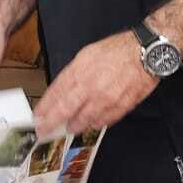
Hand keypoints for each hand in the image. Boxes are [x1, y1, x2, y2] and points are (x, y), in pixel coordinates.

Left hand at [35, 31, 155, 138]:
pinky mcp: (121, 107)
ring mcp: (106, 99)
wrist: (145, 52)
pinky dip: (95, 124)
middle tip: (43, 131)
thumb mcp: (86, 55)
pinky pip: (104, 122)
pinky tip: (91, 124)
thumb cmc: (117, 50)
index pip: (55, 93)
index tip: (37, 117)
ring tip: (69, 127)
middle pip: (65, 110)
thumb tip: (61, 90)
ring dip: (74, 126)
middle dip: (51, 123)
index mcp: (79, 71)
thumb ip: (72, 74)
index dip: (44, 108)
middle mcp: (90, 86)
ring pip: (84, 120)